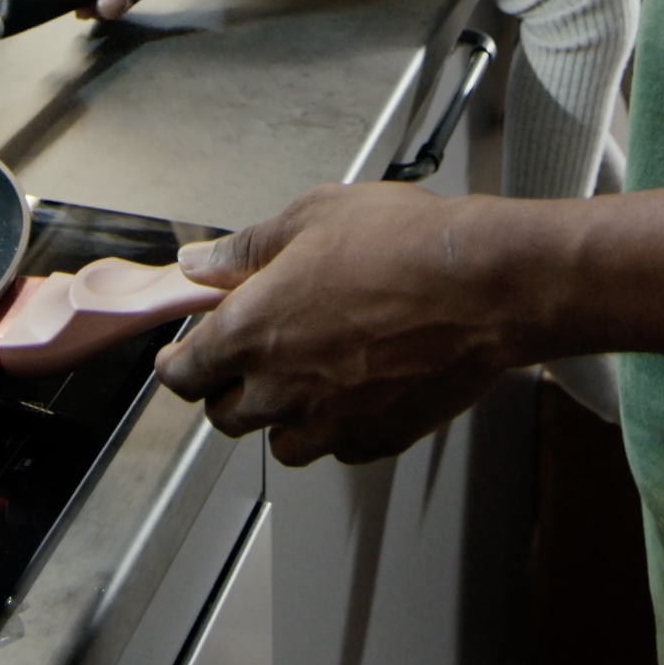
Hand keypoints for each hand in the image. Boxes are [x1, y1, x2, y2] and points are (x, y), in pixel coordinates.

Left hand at [153, 184, 552, 465]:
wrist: (483, 285)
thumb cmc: (404, 244)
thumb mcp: (313, 217)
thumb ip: (246, 249)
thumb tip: (201, 263)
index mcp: (251, 331)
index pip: (183, 374)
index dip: (180, 363)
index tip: (186, 354)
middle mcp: (281, 388)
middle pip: (225, 416)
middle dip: (229, 387)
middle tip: (253, 355)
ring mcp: (329, 421)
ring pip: (280, 442)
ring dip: (280, 416)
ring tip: (304, 378)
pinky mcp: (376, 438)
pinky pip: (337, 447)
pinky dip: (334, 428)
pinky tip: (353, 391)